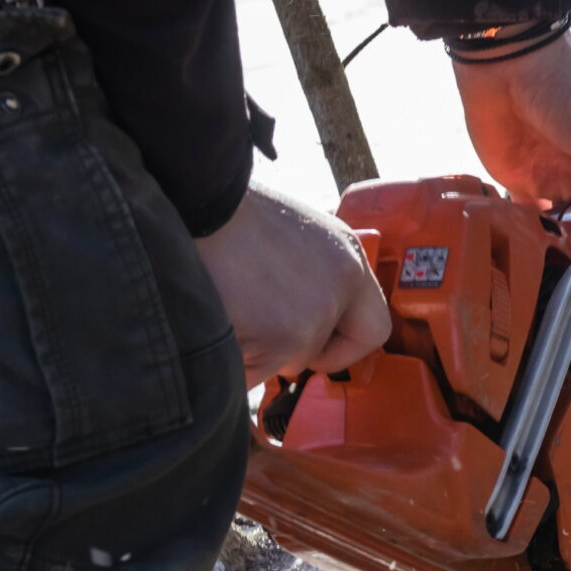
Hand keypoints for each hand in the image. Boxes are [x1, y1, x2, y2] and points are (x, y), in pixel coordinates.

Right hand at [194, 182, 390, 390]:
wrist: (195, 199)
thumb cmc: (231, 215)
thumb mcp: (294, 233)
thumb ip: (313, 275)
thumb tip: (301, 312)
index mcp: (348, 258)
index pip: (375, 327)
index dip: (345, 344)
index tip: (320, 344)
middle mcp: (339, 289)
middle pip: (328, 351)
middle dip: (299, 352)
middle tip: (265, 330)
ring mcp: (311, 317)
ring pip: (286, 362)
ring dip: (257, 350)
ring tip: (229, 306)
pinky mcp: (278, 339)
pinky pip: (254, 371)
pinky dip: (233, 358)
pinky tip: (216, 318)